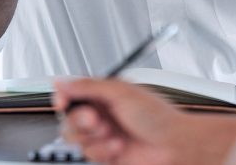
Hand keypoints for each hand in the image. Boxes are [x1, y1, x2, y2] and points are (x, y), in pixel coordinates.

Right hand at [54, 78, 235, 164]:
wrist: (173, 145)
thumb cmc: (158, 116)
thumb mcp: (121, 92)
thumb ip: (88, 86)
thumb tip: (61, 82)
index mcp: (104, 94)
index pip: (72, 93)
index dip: (63, 97)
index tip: (63, 102)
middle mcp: (101, 114)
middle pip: (69, 117)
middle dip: (80, 120)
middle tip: (96, 120)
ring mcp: (102, 135)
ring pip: (75, 137)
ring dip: (93, 137)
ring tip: (111, 133)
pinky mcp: (105, 154)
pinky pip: (88, 153)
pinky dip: (102, 150)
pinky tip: (118, 146)